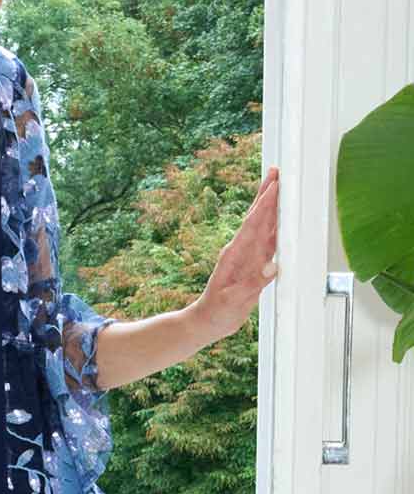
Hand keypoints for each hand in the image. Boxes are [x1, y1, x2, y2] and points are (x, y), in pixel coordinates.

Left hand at [194, 165, 280, 341]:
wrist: (208, 322)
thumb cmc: (216, 312)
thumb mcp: (233, 300)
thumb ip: (252, 284)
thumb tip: (272, 267)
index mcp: (235, 254)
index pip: (253, 224)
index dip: (265, 204)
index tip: (275, 186)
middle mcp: (242, 251)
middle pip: (258, 216)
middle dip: (268, 193)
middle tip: (277, 171)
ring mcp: (249, 256)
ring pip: (265, 226)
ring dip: (273, 206)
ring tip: (281, 186)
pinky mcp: (256, 265)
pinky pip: (270, 242)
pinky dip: (278, 227)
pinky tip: (285, 219)